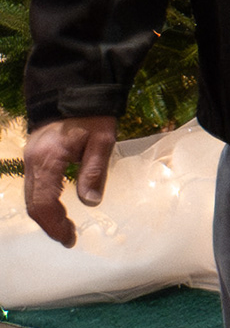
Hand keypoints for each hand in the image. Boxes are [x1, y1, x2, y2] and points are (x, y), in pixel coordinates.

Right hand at [20, 115, 118, 248]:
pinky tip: (57, 209)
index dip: (54, 224)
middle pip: (32, 203)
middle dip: (49, 224)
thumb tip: (91, 203)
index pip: (43, 202)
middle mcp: (32, 162)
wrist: (74, 90)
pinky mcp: (32, 157)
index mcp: (48, 159)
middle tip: (69, 237)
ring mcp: (29, 159)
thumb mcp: (102, 139)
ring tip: (65, 228)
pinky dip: (43, 202)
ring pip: (30, 197)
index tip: (70, 238)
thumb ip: (94, 171)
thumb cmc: (93, 114)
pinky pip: (32, 187)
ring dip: (45, 215)